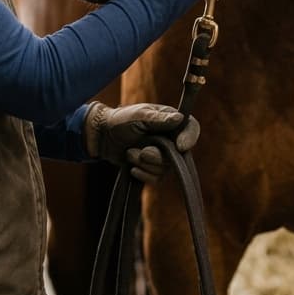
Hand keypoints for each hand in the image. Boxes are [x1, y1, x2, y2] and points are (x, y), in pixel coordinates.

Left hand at [84, 101, 199, 182]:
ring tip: (130, 152)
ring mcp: (162, 154)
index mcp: (170, 120)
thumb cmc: (120, 121)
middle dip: (157, 156)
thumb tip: (180, 119)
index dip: (189, 138)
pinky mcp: (153, 169)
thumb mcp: (139, 116)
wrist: (102, 137)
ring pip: (165, 169)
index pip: (191, 127)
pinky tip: (131, 166)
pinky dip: (142, 174)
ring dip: (145, 164)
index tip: (180, 146)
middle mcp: (170, 138)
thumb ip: (158, 119)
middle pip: (178, 154)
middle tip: (142, 151)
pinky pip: (156, 178)